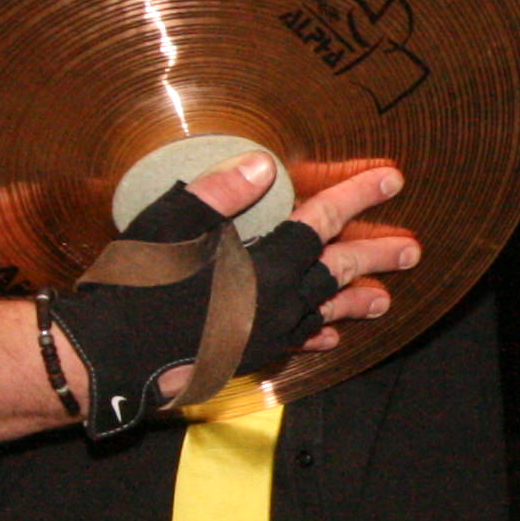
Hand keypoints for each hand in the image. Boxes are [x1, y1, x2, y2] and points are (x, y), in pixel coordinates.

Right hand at [47, 153, 421, 435]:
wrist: (107, 355)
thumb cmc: (136, 284)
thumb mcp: (172, 222)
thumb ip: (220, 192)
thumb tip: (263, 164)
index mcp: (263, 265)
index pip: (322, 221)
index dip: (356, 196)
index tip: (391, 180)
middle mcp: (274, 304)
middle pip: (337, 272)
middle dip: (376, 256)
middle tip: (411, 249)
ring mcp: (262, 335)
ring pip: (322, 312)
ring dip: (354, 301)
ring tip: (383, 298)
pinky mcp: (245, 357)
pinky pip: (293, 342)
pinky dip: (314, 334)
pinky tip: (324, 335)